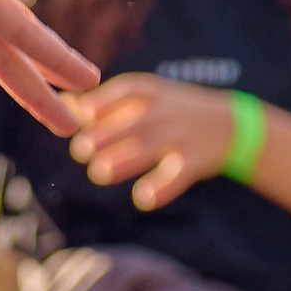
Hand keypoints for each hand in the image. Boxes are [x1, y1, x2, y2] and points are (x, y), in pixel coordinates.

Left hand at [72, 74, 252, 211]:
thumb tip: (61, 104)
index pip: (120, 94)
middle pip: (132, 122)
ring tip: (101, 172)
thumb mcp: (142, 97)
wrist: (230, 125)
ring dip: (124, 160)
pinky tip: (143, 198)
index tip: (78, 118)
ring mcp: (179, 137)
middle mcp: (163, 111)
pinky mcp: (194, 163)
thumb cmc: (170, 112)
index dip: (97, 106)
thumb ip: (102, 104)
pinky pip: (177, 176)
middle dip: (105, 135)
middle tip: (82, 150)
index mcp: (146, 92)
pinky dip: (161, 188)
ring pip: (150, 147)